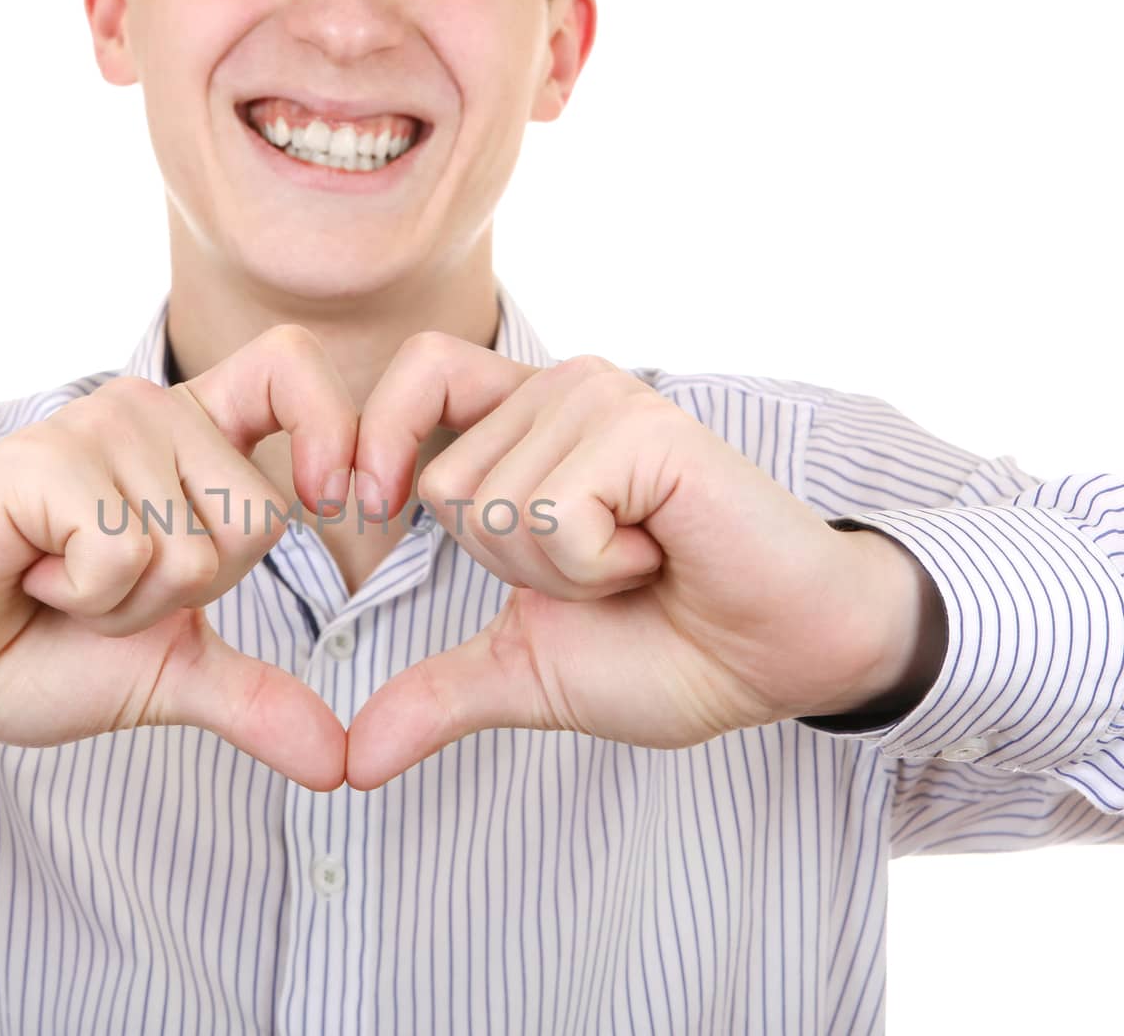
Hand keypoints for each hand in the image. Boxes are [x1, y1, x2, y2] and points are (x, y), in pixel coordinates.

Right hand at [0, 327, 357, 790]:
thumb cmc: (37, 646)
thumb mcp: (168, 674)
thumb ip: (259, 701)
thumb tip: (343, 766)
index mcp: (192, 442)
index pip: (292, 371)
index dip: (331, 428)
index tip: (331, 497)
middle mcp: (151, 413)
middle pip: (260, 519)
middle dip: (186, 594)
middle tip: (100, 582)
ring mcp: (96, 426)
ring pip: (192, 549)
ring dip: (123, 603)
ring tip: (56, 578)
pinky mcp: (44, 459)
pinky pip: (124, 553)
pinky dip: (82, 596)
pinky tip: (28, 572)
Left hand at [345, 333, 941, 789]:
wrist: (779, 663)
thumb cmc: (667, 649)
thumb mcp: (529, 670)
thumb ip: (437, 693)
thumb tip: (353, 762)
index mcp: (526, 426)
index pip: (421, 371)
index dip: (379, 435)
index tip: (377, 504)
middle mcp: (561, 392)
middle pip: (443, 487)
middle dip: (515, 567)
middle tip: (606, 566)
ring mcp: (605, 400)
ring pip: (495, 506)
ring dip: (566, 572)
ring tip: (641, 560)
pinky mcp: (646, 428)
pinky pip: (553, 515)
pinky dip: (600, 566)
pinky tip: (663, 552)